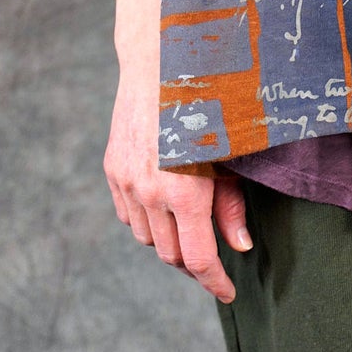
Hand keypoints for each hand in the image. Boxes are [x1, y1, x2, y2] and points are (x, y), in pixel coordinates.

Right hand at [104, 56, 251, 302]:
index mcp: (185, 191)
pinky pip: (129, 215)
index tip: (229, 292)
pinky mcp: (112, 169)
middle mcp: (150, 192)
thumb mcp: (232, 154)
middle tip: (214, 258)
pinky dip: (147, 220)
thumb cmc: (211, 102)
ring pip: (148, 238)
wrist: (162, 59)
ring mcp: (126, 182)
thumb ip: (232, 204)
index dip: (214, 281)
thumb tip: (239, 247)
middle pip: (171, 255)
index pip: (198, 259)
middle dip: (195, 263)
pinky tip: (165, 206)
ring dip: (170, 240)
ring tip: (192, 225)